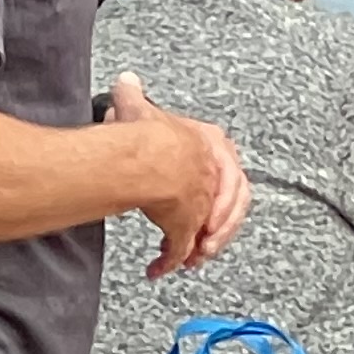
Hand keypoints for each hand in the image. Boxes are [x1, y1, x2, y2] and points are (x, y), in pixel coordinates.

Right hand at [109, 75, 248, 273]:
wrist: (150, 159)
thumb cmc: (148, 133)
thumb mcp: (139, 107)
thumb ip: (133, 95)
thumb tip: (126, 83)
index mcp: (211, 144)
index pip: (227, 167)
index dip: (220, 186)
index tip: (210, 198)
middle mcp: (213, 177)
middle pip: (225, 207)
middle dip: (214, 224)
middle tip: (203, 237)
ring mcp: (203, 205)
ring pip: (209, 232)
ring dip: (197, 245)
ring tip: (185, 257)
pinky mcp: (187, 227)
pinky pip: (180, 250)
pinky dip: (170, 262)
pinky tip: (157, 269)